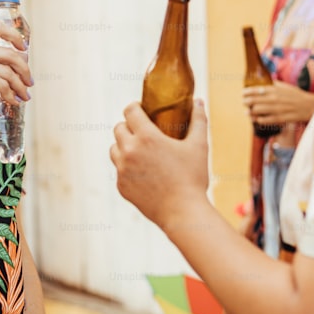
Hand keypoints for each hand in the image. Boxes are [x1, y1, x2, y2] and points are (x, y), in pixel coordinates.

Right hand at [0, 21, 32, 125]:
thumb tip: (20, 59)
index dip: (15, 36)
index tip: (24, 49)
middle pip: (10, 54)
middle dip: (24, 70)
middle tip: (29, 82)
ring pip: (9, 72)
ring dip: (20, 86)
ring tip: (24, 96)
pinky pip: (4, 85)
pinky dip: (11, 95)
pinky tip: (12, 101)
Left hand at [110, 100, 209, 230]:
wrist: (183, 212)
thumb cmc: (193, 178)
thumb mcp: (199, 146)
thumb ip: (198, 120)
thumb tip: (199, 101)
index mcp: (146, 137)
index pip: (129, 111)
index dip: (135, 107)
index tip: (142, 109)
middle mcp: (129, 151)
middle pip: (118, 128)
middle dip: (129, 126)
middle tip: (143, 130)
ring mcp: (122, 170)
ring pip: (114, 148)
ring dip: (124, 145)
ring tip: (139, 149)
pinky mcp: (121, 186)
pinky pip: (119, 169)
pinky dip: (127, 166)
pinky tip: (142, 170)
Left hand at [242, 81, 313, 126]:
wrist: (309, 106)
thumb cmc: (297, 95)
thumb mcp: (285, 86)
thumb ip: (274, 84)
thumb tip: (265, 81)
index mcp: (275, 89)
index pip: (256, 90)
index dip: (247, 92)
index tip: (243, 93)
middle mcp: (274, 98)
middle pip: (253, 100)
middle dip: (246, 102)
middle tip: (244, 102)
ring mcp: (276, 109)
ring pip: (256, 111)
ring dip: (250, 111)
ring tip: (247, 111)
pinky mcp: (279, 118)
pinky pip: (264, 120)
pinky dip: (258, 119)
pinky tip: (256, 119)